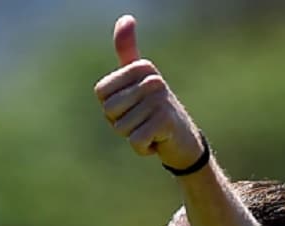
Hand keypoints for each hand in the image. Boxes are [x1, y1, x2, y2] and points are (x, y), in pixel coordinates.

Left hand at [93, 15, 204, 169]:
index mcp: (142, 67)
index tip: (131, 107)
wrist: (183, 140)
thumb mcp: (137, 79)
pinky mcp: (165, 122)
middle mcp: (153, 79)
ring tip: (150, 129)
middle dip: (120, 124)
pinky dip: (143, 148)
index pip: (101, 93)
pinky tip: (156, 141)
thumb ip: (128, 51)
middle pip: (110, 110)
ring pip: (121, 128)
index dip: (110, 108)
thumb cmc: (153, 109)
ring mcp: (160, 100)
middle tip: (141, 120)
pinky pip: (135, 141)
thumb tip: (126, 17)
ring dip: (133, 136)